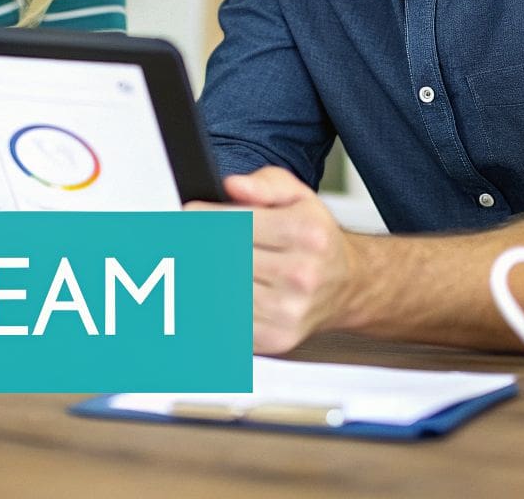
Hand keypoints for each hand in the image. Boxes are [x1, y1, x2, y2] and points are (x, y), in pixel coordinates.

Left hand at [193, 166, 359, 354]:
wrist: (346, 285)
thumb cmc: (316, 238)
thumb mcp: (298, 196)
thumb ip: (265, 185)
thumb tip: (233, 185)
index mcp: (306, 233)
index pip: (237, 224)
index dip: (202, 218)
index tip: (186, 214)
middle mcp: (301, 274)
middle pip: (224, 259)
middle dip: (194, 246)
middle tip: (177, 238)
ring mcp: (289, 310)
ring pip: (220, 292)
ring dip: (197, 277)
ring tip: (188, 263)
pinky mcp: (276, 338)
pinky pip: (227, 322)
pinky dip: (209, 306)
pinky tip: (206, 290)